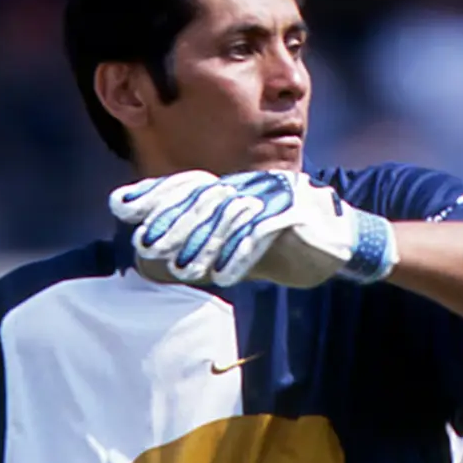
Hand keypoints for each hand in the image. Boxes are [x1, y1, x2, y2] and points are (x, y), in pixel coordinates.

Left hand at [109, 170, 399, 287]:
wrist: (342, 244)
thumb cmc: (285, 246)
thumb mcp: (236, 247)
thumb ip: (202, 248)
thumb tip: (153, 259)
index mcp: (233, 188)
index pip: (187, 186)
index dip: (154, 194)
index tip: (120, 204)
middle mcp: (249, 185)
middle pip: (202, 199)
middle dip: (171, 221)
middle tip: (143, 242)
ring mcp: (273, 196)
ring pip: (229, 217)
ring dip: (202, 245)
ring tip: (180, 269)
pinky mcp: (295, 214)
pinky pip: (262, 233)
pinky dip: (240, 255)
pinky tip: (221, 277)